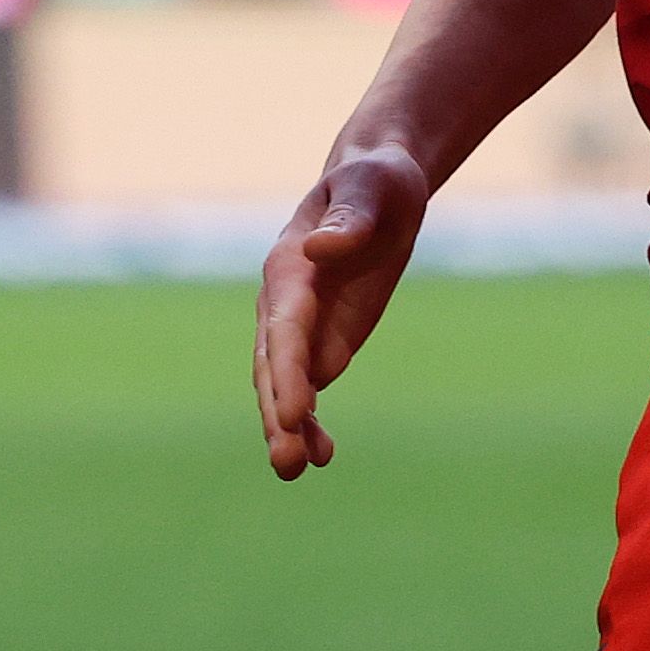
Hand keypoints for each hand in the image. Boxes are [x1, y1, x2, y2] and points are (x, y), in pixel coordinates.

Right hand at [253, 144, 433, 479]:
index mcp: (290, 266)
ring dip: (286, 427)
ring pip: (282, 384)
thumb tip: (318, 251)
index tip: (292, 411)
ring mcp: (301, 327)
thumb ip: (348, 221)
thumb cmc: (374, 181)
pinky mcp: (322, 341)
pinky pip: (307, 387)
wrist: (377, 185)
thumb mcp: (370, 188)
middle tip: (287, 460)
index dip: (286, 370)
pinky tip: (324, 454)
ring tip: (295, 469)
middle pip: (271, 365)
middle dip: (277, 412)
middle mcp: (284, 302)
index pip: (284, 327)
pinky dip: (309, 421)